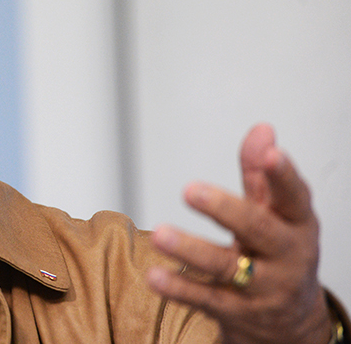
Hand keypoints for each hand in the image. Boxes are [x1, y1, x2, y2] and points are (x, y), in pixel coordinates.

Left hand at [146, 124, 332, 343]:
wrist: (290, 322)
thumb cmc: (278, 252)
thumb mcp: (277, 214)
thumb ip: (261, 175)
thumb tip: (262, 130)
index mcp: (297, 224)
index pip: (294, 197)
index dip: (283, 176)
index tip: (271, 154)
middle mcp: (285, 256)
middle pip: (258, 230)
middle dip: (225, 210)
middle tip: (190, 190)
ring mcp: (263, 287)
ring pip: (226, 266)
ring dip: (191, 249)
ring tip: (160, 234)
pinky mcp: (238, 312)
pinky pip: (206, 299)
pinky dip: (179, 288)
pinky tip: (155, 276)